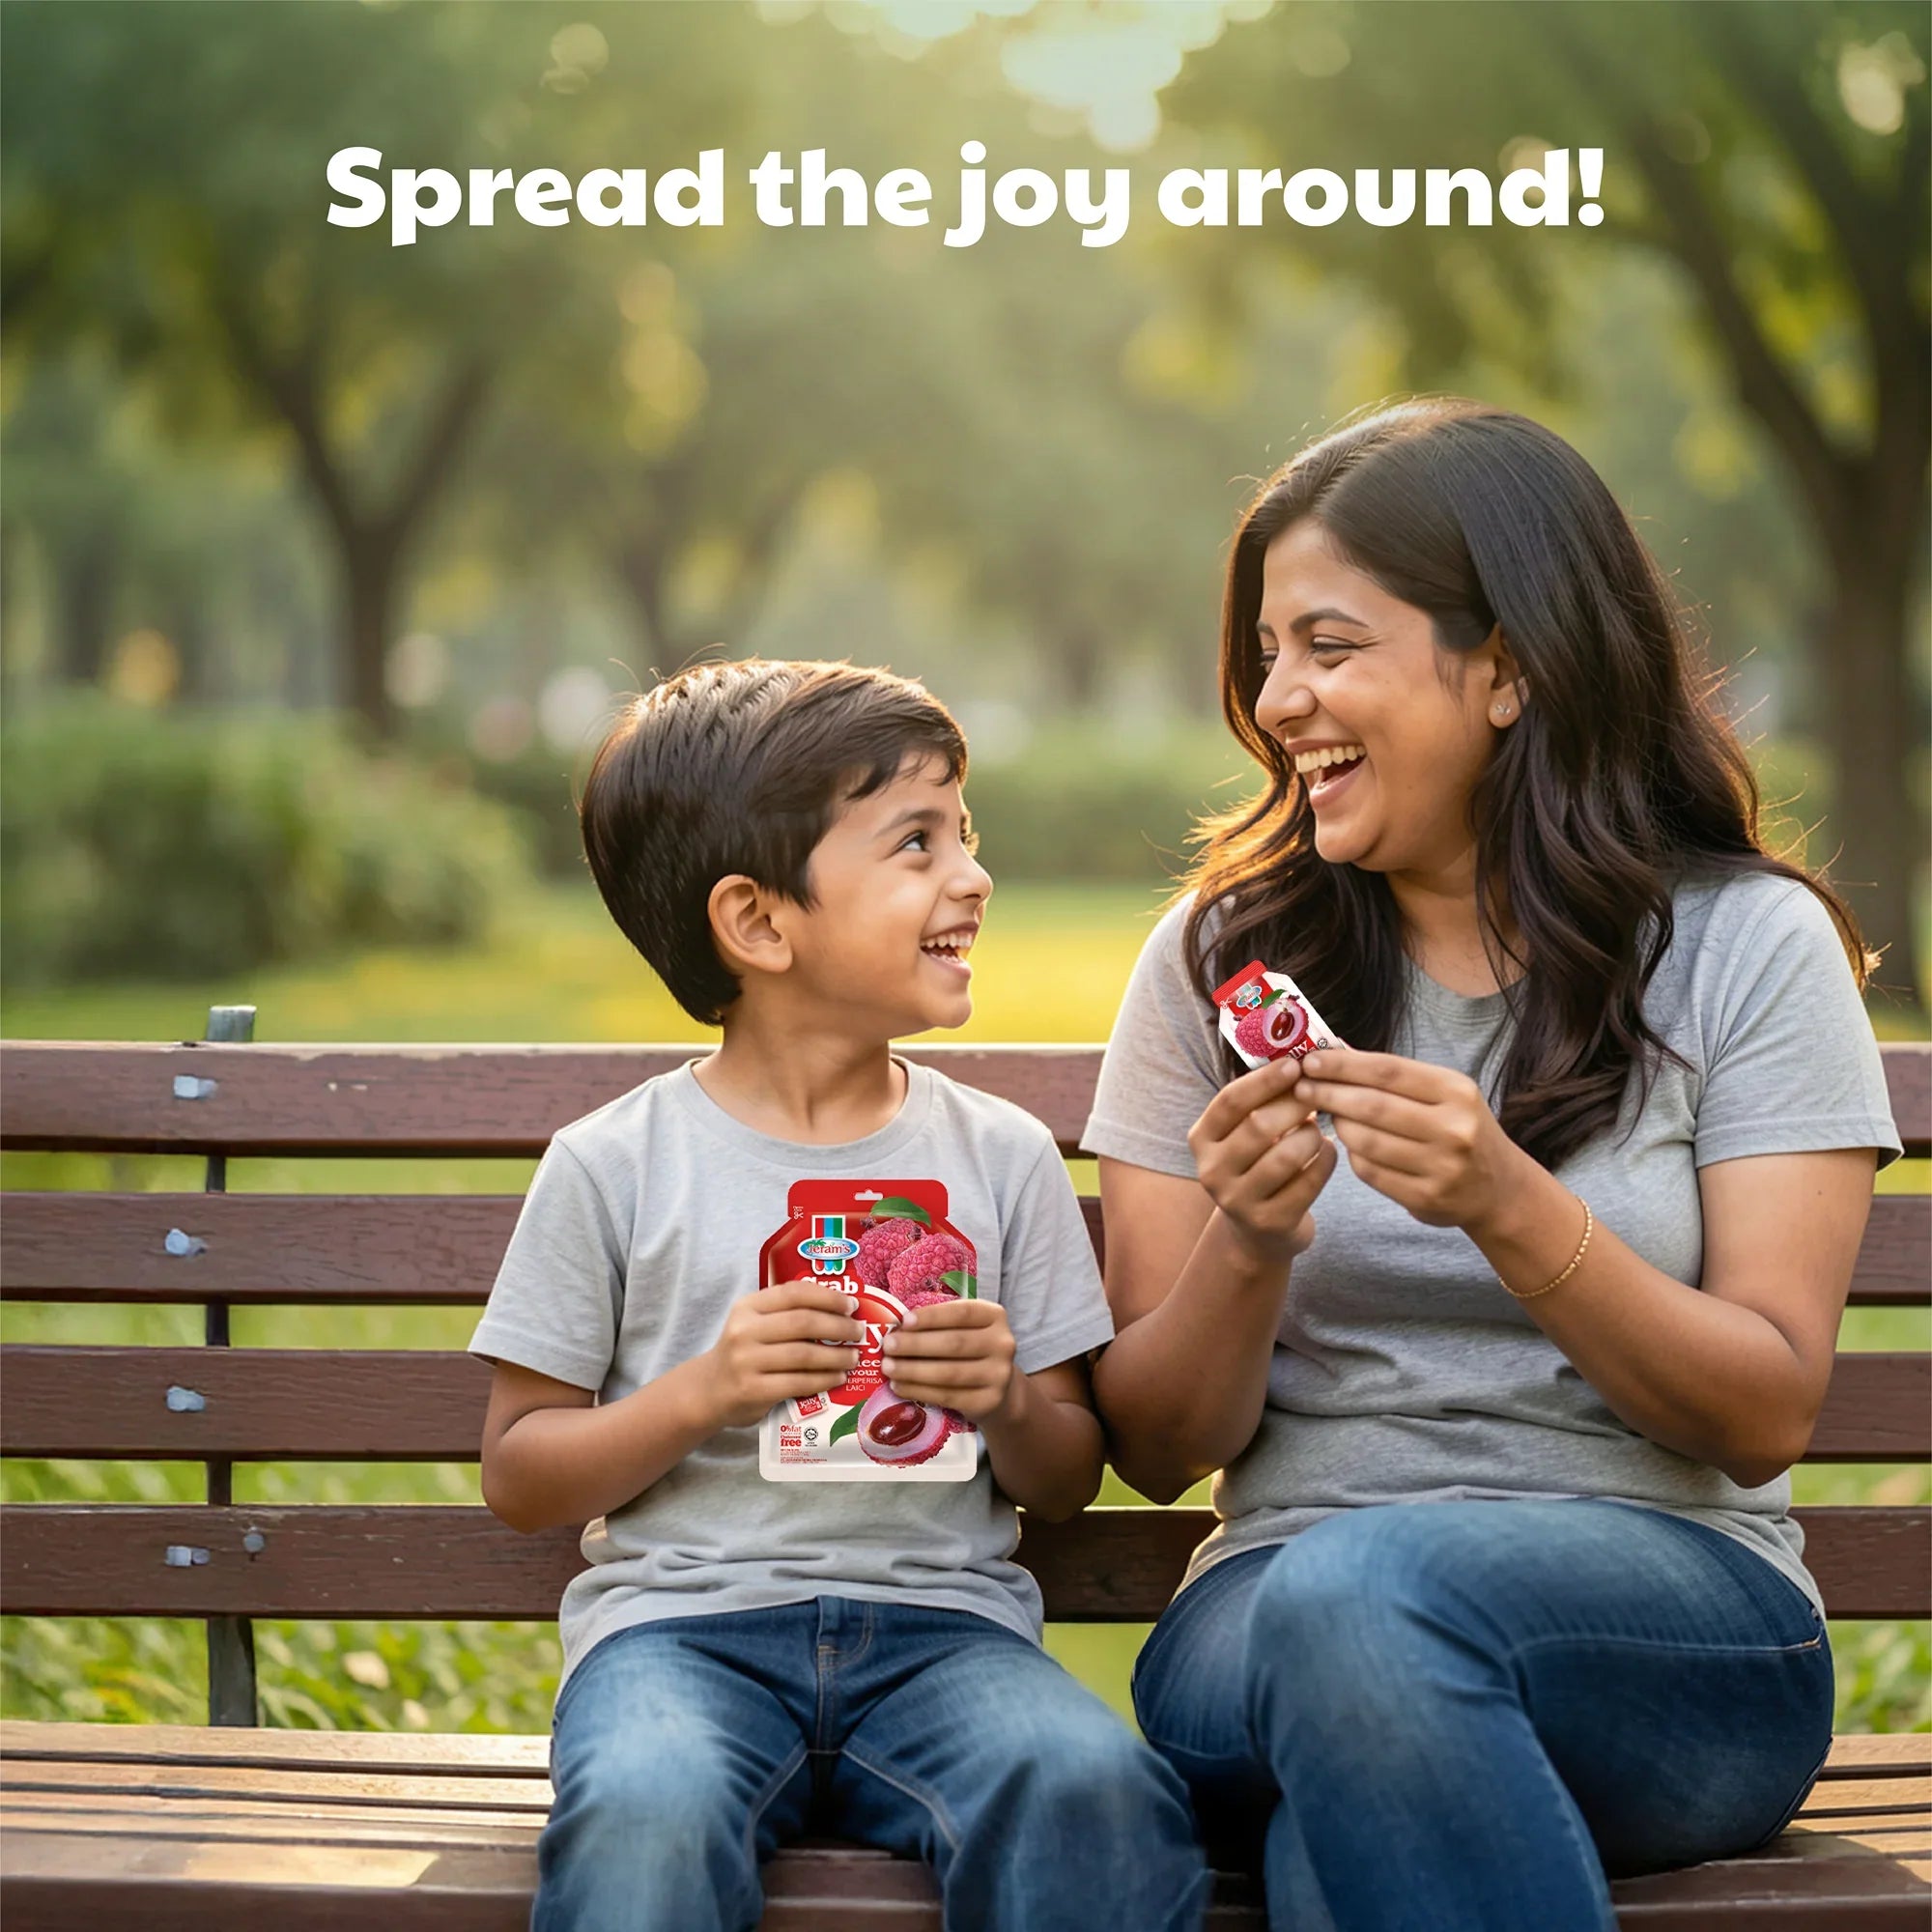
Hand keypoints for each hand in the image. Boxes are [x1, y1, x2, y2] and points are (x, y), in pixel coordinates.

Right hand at [699, 1280, 863, 1428]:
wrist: (708, 1390)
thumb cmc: (743, 1352)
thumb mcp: (753, 1323)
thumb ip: (785, 1313)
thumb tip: (840, 1310)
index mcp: (748, 1307)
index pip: (793, 1293)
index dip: (827, 1297)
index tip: (852, 1305)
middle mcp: (744, 1330)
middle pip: (803, 1323)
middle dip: (838, 1326)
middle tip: (858, 1332)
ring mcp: (747, 1361)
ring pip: (804, 1355)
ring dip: (836, 1356)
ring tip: (853, 1357)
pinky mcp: (753, 1390)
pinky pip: (798, 1383)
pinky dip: (823, 1380)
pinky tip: (838, 1378)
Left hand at [881, 1298, 1019, 1423]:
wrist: (1001, 1391)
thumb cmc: (971, 1351)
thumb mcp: (965, 1329)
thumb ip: (939, 1326)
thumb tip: (897, 1328)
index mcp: (995, 1316)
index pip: (962, 1313)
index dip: (932, 1317)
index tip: (904, 1321)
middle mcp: (1003, 1344)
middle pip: (954, 1343)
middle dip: (916, 1344)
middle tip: (888, 1346)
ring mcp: (999, 1375)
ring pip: (949, 1372)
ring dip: (912, 1370)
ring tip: (888, 1368)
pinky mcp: (988, 1401)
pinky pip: (947, 1395)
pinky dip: (919, 1391)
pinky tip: (899, 1386)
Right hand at [1187, 1056, 1337, 1266]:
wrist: (1258, 1230)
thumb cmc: (1256, 1164)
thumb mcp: (1244, 1132)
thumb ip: (1261, 1100)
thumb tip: (1299, 1056)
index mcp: (1201, 1139)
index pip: (1230, 1101)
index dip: (1264, 1080)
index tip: (1295, 1064)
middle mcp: (1212, 1171)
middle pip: (1258, 1126)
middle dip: (1294, 1104)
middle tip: (1316, 1093)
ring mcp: (1238, 1201)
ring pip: (1285, 1156)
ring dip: (1310, 1135)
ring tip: (1316, 1129)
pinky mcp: (1269, 1222)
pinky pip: (1308, 1182)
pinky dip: (1325, 1160)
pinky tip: (1327, 1151)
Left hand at [1292, 1049, 1527, 1230]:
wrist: (1499, 1189)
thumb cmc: (1460, 1129)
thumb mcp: (1444, 1094)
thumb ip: (1396, 1077)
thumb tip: (1334, 1051)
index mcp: (1456, 1091)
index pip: (1388, 1071)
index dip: (1343, 1065)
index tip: (1311, 1060)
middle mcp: (1453, 1128)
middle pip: (1373, 1105)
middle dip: (1329, 1093)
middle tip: (1301, 1087)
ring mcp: (1442, 1166)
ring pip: (1367, 1141)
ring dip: (1338, 1125)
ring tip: (1326, 1115)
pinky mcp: (1426, 1198)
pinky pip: (1371, 1172)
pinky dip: (1352, 1155)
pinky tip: (1350, 1145)